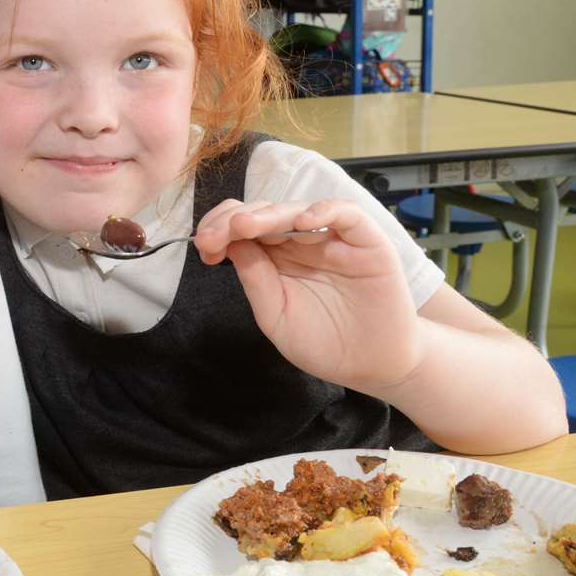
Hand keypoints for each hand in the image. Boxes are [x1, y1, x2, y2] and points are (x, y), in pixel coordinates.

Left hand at [193, 198, 423, 392]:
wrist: (371, 365)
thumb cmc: (323, 342)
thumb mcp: (277, 316)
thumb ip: (256, 281)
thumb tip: (231, 244)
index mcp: (275, 257)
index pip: (243, 228)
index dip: (220, 230)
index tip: (204, 248)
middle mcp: (301, 242)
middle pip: (264, 214)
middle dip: (233, 221)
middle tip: (214, 236)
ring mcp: (333, 238)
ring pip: (297, 210)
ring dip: (268, 215)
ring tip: (244, 225)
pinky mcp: (366, 241)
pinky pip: (346, 214)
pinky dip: (324, 211)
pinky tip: (302, 223)